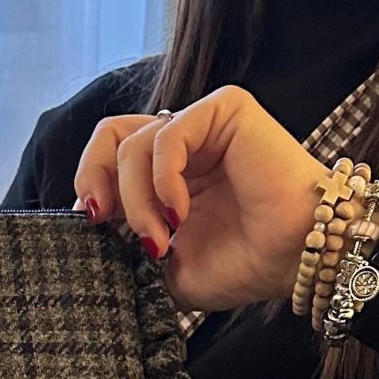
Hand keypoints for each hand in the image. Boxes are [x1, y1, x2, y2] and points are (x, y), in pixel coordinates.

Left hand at [73, 86, 330, 311]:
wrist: (293, 261)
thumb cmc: (241, 266)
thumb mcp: (164, 268)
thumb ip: (125, 246)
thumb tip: (85, 229)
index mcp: (165, 176)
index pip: (107, 159)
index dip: (90, 189)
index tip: (93, 230)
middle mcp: (182, 146)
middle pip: (109, 136)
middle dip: (93, 180)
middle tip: (103, 220)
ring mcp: (202, 125)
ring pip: (132, 143)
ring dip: (135, 201)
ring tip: (159, 240)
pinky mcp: (224, 110)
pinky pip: (166, 135)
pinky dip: (161, 180)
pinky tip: (178, 214)